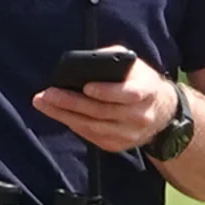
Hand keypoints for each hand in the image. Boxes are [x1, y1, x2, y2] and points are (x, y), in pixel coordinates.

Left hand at [29, 55, 179, 155]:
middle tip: (49, 94)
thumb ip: (113, 59)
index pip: (128, 94)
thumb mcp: (134, 65)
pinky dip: (73, 124)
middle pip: (102, 111)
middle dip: (72, 102)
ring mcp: (129, 134)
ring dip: (65, 115)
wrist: (160, 112)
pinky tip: (58, 113)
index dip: (107, 92)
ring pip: (93, 126)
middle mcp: (139, 116)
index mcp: (147, 91)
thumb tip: (84, 61)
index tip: (86, 87)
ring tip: (44, 103)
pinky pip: (91, 136)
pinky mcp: (118, 145)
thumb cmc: (141, 81)